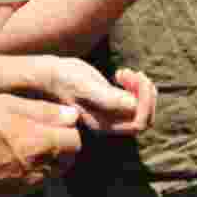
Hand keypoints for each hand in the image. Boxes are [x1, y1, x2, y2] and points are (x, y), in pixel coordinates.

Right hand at [0, 94, 81, 196]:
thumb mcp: (6, 104)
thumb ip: (43, 111)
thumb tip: (71, 115)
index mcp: (41, 143)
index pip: (74, 140)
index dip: (66, 129)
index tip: (53, 121)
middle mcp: (36, 170)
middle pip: (65, 161)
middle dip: (59, 146)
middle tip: (39, 132)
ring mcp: (22, 187)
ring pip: (48, 174)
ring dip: (43, 160)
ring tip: (20, 143)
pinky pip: (28, 185)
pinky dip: (25, 173)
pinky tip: (5, 159)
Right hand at [35, 57, 155, 134]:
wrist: (51, 75)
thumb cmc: (64, 79)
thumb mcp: (84, 85)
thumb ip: (107, 97)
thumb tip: (132, 105)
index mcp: (104, 123)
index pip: (138, 122)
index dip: (144, 102)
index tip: (136, 78)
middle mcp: (110, 122)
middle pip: (143, 117)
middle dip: (145, 95)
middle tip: (134, 74)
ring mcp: (111, 112)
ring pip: (140, 108)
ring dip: (141, 89)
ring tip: (126, 72)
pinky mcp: (110, 101)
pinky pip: (134, 99)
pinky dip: (135, 85)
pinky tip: (120, 73)